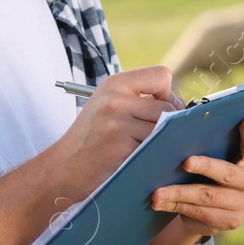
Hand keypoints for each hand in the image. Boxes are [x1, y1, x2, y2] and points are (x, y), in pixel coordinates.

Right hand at [50, 65, 182, 199]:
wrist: (62, 168)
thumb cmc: (91, 138)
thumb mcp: (108, 105)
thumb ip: (139, 98)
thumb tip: (181, 104)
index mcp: (114, 84)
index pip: (162, 75)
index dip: (167, 93)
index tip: (159, 106)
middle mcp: (116, 100)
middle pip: (169, 106)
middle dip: (168, 122)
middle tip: (152, 135)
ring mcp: (119, 125)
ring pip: (165, 130)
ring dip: (161, 141)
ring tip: (144, 148)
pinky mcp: (123, 150)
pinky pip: (156, 149)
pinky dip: (154, 156)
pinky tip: (139, 159)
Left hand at [149, 115, 243, 233]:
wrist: (218, 210)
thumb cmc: (217, 173)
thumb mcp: (223, 157)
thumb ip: (218, 145)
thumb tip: (188, 130)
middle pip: (227, 174)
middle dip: (205, 167)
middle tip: (185, 162)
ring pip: (206, 197)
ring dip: (178, 193)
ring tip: (157, 193)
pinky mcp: (229, 222)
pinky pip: (198, 212)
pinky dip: (175, 206)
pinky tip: (159, 203)